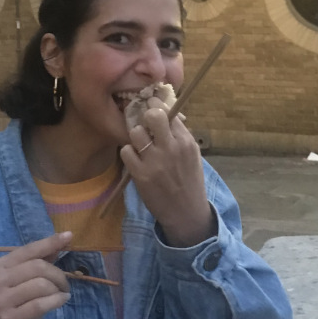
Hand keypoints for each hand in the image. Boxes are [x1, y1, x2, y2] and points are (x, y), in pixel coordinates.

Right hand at [0, 232, 70, 318]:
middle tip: (65, 285)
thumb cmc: (21, 301)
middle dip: (58, 275)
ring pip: (41, 285)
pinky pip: (41, 304)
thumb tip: (64, 237)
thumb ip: (43, 258)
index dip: (49, 242)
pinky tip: (62, 300)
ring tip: (61, 294)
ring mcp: (0, 301)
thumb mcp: (28, 278)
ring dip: (58, 289)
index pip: (28, 250)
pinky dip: (57, 300)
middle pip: (37, 267)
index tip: (69, 236)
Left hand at [120, 99, 214, 246]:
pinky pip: (125, 152)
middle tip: (144, 123)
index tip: (152, 107)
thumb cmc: (189, 181)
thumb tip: (166, 112)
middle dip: (145, 115)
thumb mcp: (192, 155)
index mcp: (186, 142)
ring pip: (135, 132)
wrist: (186, 212)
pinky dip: (128, 153)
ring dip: (135, 136)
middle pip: (152, 115)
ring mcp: (155, 162)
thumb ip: (179, 135)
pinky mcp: (140, 175)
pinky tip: (135, 159)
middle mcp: (171, 148)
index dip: (157, 106)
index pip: (169, 112)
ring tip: (140, 144)